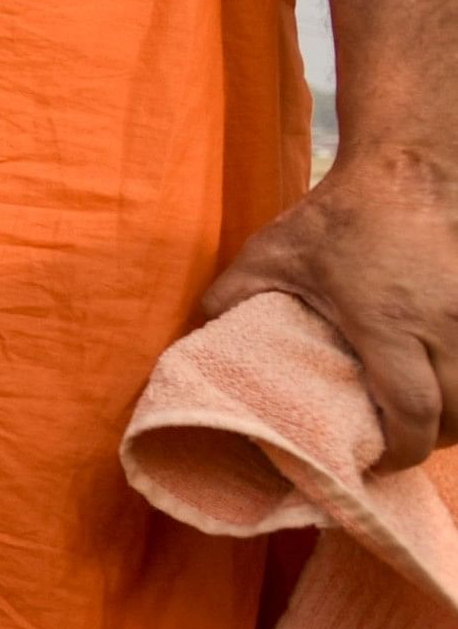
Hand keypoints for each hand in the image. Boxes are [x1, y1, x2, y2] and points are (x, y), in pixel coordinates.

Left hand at [202, 145, 457, 468]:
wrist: (408, 168)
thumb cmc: (337, 215)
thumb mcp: (272, 253)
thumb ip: (232, 296)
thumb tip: (198, 334)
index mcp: (387, 320)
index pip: (413, 411)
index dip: (401, 451)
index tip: (375, 460)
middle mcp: (442, 324)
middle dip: (430, 443)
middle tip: (394, 448)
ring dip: (457, 420)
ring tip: (422, 426)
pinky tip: (447, 390)